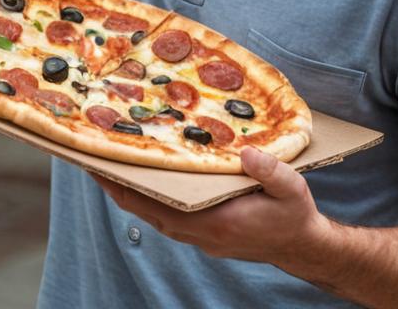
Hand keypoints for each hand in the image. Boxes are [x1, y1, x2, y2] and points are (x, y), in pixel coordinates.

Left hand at [91, 147, 332, 267]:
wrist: (303, 246)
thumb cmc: (294, 214)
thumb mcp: (291, 187)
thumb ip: (270, 170)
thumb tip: (245, 151)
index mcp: (217, 222)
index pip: (160, 207)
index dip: (130, 189)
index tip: (104, 169)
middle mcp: (202, 233)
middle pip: (148, 211)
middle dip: (119, 187)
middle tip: (93, 160)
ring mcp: (201, 236)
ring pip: (154, 215)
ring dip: (132, 193)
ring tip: (110, 167)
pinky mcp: (205, 233)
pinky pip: (167, 217)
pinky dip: (150, 200)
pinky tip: (144, 181)